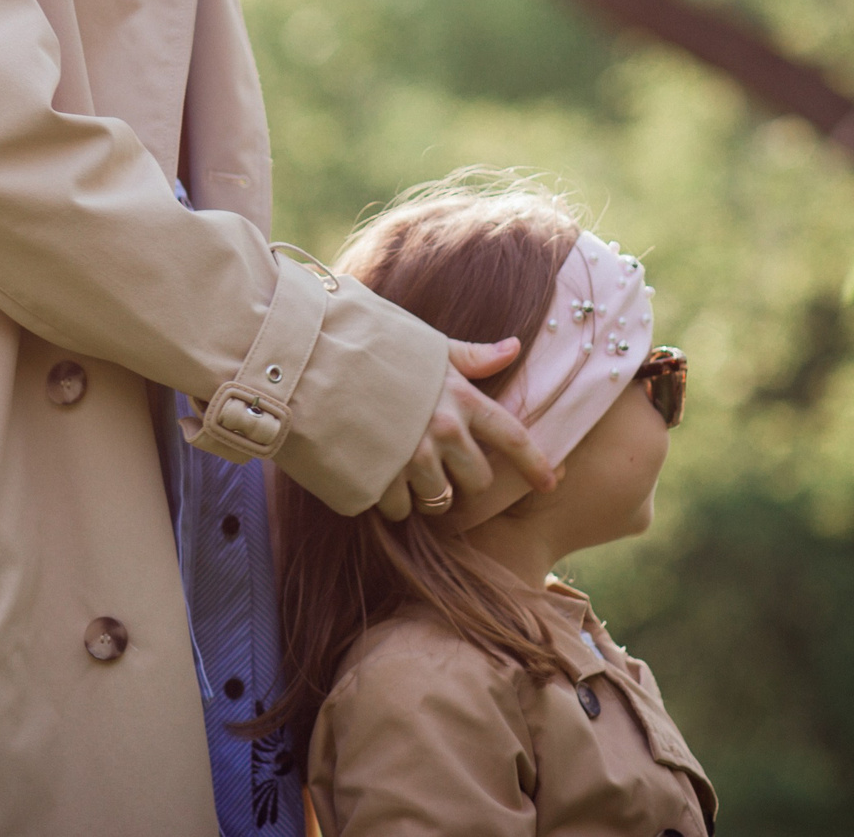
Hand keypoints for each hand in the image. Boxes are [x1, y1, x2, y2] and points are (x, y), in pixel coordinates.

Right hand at [376, 337, 562, 522]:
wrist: (303, 361)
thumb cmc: (364, 343)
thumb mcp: (423, 345)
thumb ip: (469, 357)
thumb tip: (514, 347)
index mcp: (459, 397)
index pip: (513, 437)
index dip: (536, 463)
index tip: (551, 481)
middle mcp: (442, 432)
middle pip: (477, 481)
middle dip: (462, 477)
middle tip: (434, 460)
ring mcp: (409, 462)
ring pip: (438, 500)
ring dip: (423, 491)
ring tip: (398, 464)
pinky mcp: (377, 484)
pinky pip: (397, 509)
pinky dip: (388, 499)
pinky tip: (372, 472)